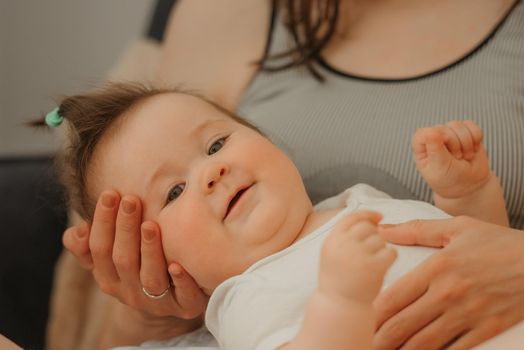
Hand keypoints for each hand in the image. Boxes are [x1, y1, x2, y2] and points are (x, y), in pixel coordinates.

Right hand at [63, 190, 207, 319]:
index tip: (110, 193)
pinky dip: (181, 281)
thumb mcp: (108, 257)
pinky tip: (178, 265)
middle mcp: (130, 293)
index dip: (103, 222)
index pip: (99, 250)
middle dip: (125, 228)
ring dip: (149, 250)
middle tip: (131, 200)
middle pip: (123, 260)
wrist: (172, 301)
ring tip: (150, 225)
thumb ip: (86, 244)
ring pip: (151, 278)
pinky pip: (184, 297)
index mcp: (109, 278)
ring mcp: (158, 302)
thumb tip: (78, 229)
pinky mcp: (186, 306)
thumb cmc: (138, 266)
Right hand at [319, 211, 396, 302]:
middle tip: (372, 250)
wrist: (340, 306)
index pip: (352, 217)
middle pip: (367, 227)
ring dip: (381, 248)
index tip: (378, 217)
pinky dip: (390, 258)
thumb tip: (374, 219)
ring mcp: (358, 255)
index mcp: (332, 240)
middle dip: (374, 235)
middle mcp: (343, 245)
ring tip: (373, 263)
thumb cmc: (339, 279)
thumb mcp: (333, 252)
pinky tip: (383, 266)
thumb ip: (348, 234)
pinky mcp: (374, 267)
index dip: (367, 215)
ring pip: (380, 239)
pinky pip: (391, 252)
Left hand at [373, 216, 523, 349]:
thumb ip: (415, 230)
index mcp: (436, 268)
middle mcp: (448, 294)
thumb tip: (383, 230)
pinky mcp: (487, 330)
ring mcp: (468, 315)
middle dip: (378, 338)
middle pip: (402, 325)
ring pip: (424, 343)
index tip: (359, 320)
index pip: (393, 297)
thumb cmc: (497, 243)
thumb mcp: (456, 228)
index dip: (371, 314)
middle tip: (363, 343)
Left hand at [412, 120, 490, 198]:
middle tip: (456, 160)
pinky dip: (476, 138)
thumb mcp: (439, 168)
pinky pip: (472, 125)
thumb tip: (431, 132)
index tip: (445, 152)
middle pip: (444, 129)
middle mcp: (433, 137)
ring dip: (466, 143)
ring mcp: (449, 133)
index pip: (424, 133)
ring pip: (458, 126)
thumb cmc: (449, 179)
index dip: (437, 139)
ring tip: (464, 157)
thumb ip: (435, 151)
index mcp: (421, 146)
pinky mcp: (465, 132)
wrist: (469, 184)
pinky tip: (473, 149)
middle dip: (455, 146)